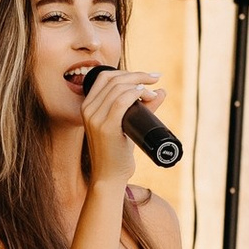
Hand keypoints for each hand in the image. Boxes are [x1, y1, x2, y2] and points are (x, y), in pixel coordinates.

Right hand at [78, 67, 162, 190]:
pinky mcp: (105, 127)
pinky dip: (136, 94)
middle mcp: (88, 110)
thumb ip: (142, 108)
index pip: (104, 77)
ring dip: (140, 85)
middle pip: (113, 79)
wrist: (109, 177)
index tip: (147, 76)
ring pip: (118, 87)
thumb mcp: (127, 125)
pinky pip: (121, 101)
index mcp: (88, 106)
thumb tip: (161, 91)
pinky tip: (145, 95)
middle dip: (137, 75)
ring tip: (152, 93)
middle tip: (155, 79)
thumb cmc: (117, 153)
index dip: (127, 72)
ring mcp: (95, 118)